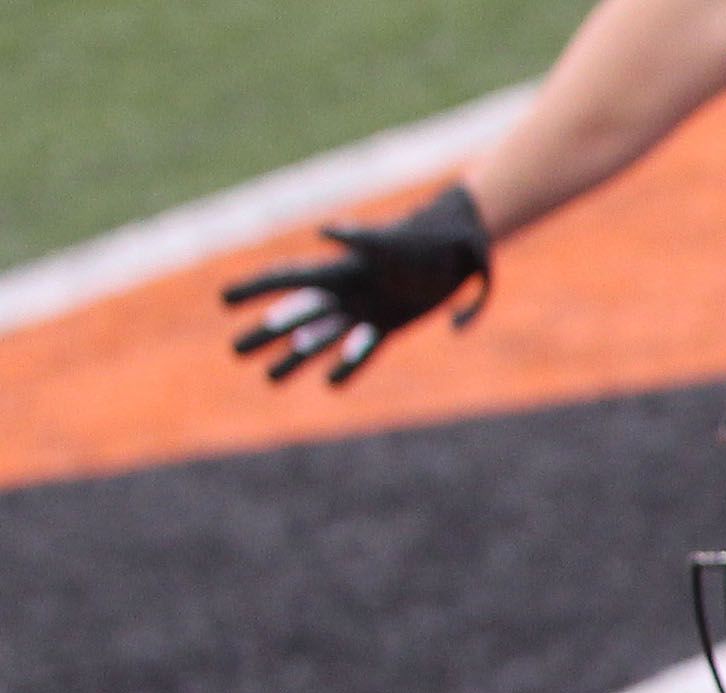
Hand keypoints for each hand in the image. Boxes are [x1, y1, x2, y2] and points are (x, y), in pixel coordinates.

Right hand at [220, 184, 492, 384]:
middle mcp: (346, 292)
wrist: (458, 247)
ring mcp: (366, 310)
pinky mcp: (390, 326)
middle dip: (267, 334)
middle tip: (235, 352)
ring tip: (269, 378)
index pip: (288, 279)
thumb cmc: (425, 240)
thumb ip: (360, 238)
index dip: (255, 289)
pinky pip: (363, 351)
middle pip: (298, 317)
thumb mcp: (393, 240)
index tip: (222, 300)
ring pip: (323, 339)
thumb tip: (323, 231)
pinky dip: (347, 367)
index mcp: (340, 269)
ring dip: (296, 358)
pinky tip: (328, 383)